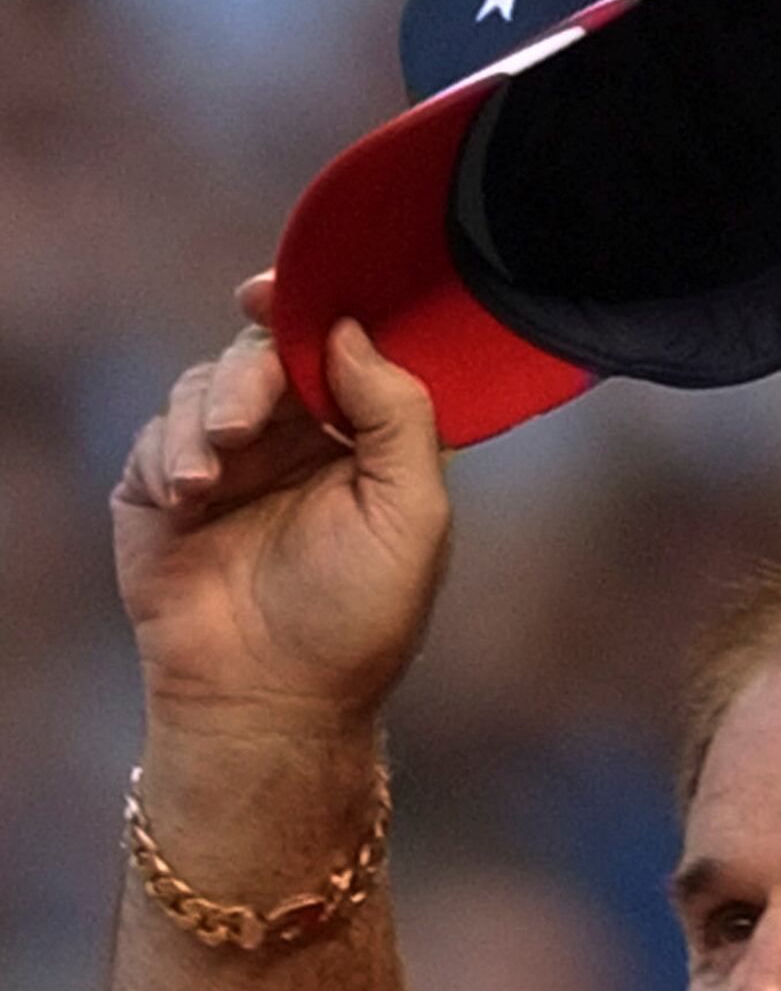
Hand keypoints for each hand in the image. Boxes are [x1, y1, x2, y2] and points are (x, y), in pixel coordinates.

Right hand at [113, 275, 452, 736]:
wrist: (273, 700)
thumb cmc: (357, 618)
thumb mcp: (413, 514)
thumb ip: (399, 415)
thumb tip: (351, 329)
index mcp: (361, 439)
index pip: (337, 347)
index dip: (310, 308)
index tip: (276, 291)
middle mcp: (296, 442)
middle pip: (263, 354)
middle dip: (249, 370)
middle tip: (244, 420)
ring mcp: (227, 464)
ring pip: (203, 385)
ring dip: (206, 415)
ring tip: (213, 473)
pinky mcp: (163, 492)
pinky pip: (156, 437)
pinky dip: (170, 453)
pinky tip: (190, 495)